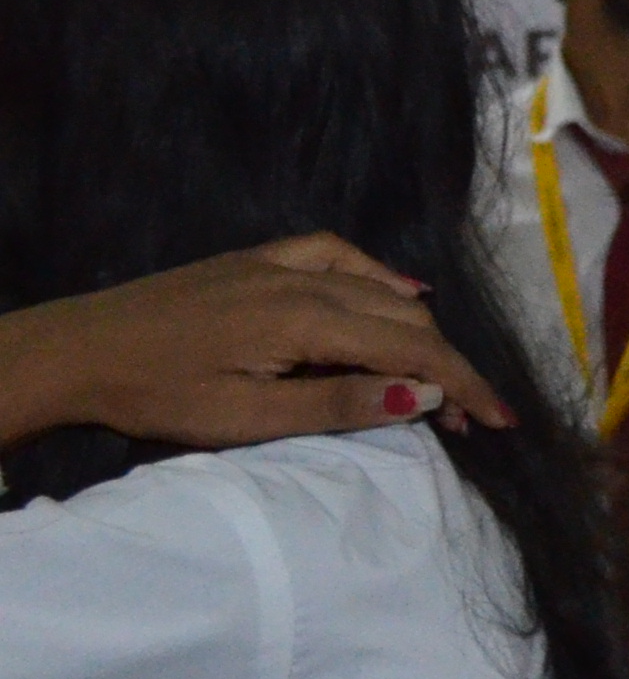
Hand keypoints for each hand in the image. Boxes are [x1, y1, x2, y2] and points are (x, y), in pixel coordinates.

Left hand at [0, 237, 514, 452]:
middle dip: (448, 367)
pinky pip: (337, 255)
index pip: (411, 351)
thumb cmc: (157, 396)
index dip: (463, 385)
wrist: (76, 352)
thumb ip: (338, 402)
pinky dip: (379, 274)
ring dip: (418, 330)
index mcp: (304, 320)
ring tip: (436, 374)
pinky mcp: (255, 261)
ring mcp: (278, 263)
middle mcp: (302, 280)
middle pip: (405, 318)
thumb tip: (422, 392)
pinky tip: (399, 289)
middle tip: (468, 419)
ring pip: (378, 289)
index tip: (502, 422)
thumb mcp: (246, 419)